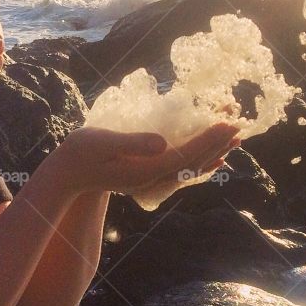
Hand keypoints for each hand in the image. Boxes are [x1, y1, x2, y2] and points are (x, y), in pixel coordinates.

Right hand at [56, 122, 240, 197]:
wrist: (66, 175)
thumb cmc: (79, 153)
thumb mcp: (102, 142)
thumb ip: (132, 142)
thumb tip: (162, 142)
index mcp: (144, 170)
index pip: (184, 155)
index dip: (207, 140)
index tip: (227, 124)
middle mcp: (151, 180)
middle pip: (192, 164)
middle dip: (217, 145)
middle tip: (239, 126)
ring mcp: (150, 182)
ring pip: (190, 170)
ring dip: (213, 154)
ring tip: (234, 140)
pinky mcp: (147, 179)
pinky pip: (182, 174)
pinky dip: (201, 165)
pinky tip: (214, 161)